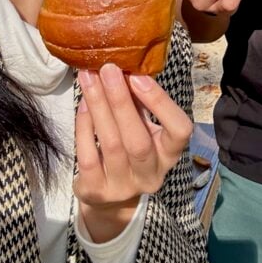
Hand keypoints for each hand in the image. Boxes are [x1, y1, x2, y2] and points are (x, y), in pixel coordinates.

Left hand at [74, 64, 192, 241]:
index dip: (161, 103)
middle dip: (121, 101)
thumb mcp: (143, 126)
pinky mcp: (96, 192)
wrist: (110, 195)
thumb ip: (139, 103)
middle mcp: (150, 174)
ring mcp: (123, 187)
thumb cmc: (129, 146)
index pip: (179, 131)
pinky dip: (84, 125)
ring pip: (111, 145)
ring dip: (99, 106)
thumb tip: (124, 67)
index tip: (138, 77)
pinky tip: (82, 103)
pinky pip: (88, 155)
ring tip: (89, 78)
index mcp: (169, 154)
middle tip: (107, 69)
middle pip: (138, 140)